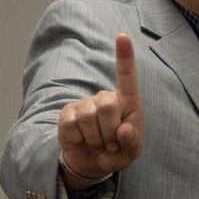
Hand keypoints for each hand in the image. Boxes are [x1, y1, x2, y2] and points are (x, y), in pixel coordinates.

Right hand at [57, 32, 144, 185]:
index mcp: (127, 103)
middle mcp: (105, 98)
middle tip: (111, 144)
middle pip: (107, 105)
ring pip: (88, 117)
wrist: (92, 163)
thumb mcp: (131, 153)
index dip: (124, 57)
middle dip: (110, 131)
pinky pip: (71, 124)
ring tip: (98, 144)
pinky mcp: (67, 113)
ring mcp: (84, 104)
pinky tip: (82, 141)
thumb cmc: (117, 152)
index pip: (127, 77)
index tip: (123, 36)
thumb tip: (125, 129)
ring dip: (96, 139)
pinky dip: (79, 139)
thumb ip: (132, 143)